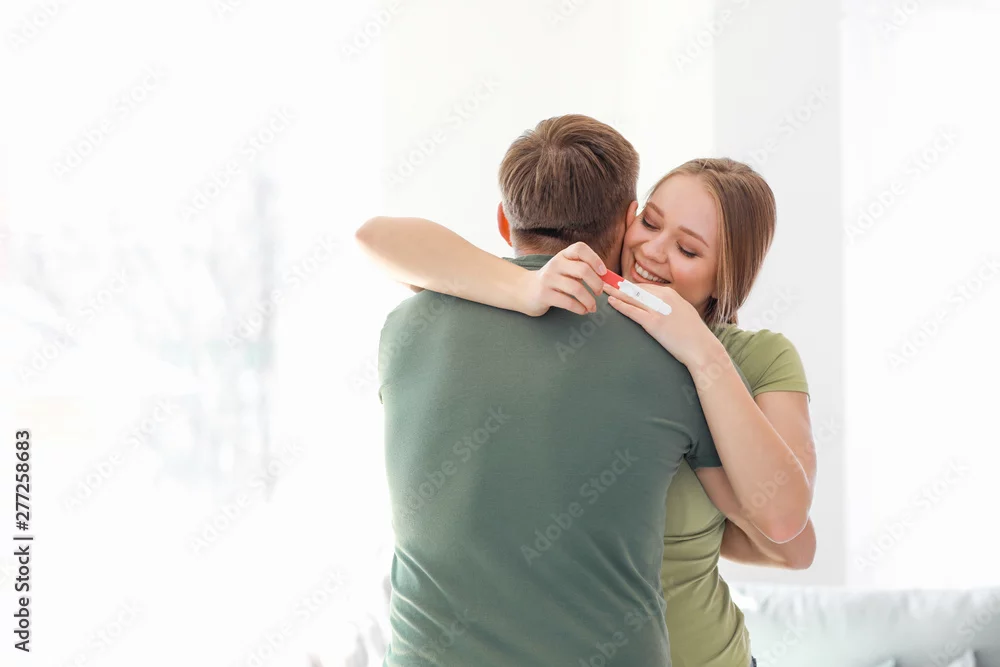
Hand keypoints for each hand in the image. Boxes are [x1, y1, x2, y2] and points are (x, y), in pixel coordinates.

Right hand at [518, 242, 606, 315]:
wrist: (525, 290)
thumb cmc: (553, 281)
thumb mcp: (565, 270)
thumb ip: (583, 271)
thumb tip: (607, 280)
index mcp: (563, 255)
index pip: (580, 249)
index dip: (595, 259)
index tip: (604, 272)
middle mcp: (555, 264)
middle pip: (582, 270)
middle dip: (596, 283)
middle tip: (599, 293)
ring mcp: (548, 279)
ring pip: (576, 289)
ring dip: (589, 300)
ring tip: (592, 307)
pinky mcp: (544, 294)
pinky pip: (567, 302)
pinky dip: (580, 308)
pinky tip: (583, 311)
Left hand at [603, 282, 718, 367]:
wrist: (702, 348)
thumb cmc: (694, 335)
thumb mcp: (684, 313)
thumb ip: (671, 307)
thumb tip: (660, 309)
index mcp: (672, 295)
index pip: (646, 287)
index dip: (630, 286)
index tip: (620, 284)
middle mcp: (664, 298)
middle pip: (636, 289)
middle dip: (619, 286)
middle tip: (605, 282)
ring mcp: (658, 309)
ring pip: (632, 297)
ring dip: (615, 292)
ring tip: (603, 288)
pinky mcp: (653, 322)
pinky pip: (633, 311)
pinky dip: (620, 305)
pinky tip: (611, 301)